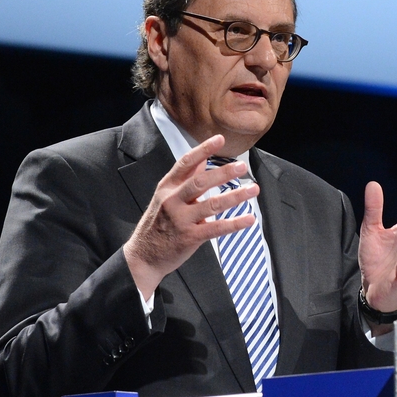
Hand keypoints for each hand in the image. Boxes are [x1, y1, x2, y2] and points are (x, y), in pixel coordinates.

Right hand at [124, 135, 258, 299]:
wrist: (143, 256)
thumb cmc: (158, 224)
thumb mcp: (165, 196)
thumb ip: (185, 179)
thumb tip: (203, 160)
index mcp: (167, 187)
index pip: (185, 163)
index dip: (203, 150)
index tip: (220, 139)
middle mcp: (172, 201)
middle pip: (200, 182)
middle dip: (223, 173)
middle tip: (242, 167)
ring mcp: (180, 220)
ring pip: (212, 204)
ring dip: (235, 196)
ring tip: (253, 189)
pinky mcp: (189, 238)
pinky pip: (216, 228)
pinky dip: (234, 224)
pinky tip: (249, 219)